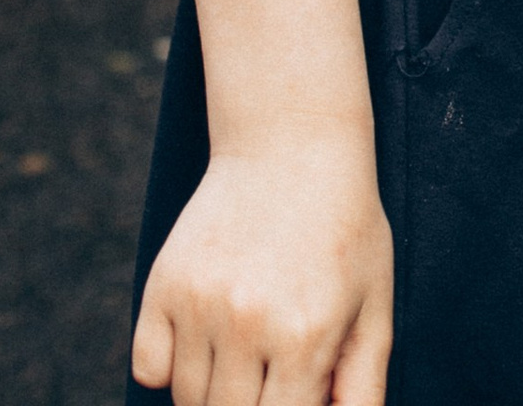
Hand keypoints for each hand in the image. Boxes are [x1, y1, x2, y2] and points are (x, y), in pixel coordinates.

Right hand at [130, 133, 392, 403]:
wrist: (291, 143)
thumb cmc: (343, 230)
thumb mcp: (373, 305)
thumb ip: (362, 388)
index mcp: (307, 336)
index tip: (293, 387)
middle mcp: (249, 323)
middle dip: (251, 404)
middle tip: (272, 366)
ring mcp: (200, 303)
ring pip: (187, 400)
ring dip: (213, 389)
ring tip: (248, 340)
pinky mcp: (163, 284)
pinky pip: (149, 368)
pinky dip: (169, 367)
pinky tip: (207, 330)